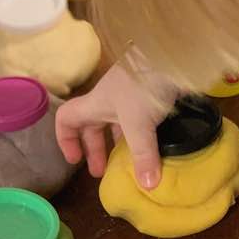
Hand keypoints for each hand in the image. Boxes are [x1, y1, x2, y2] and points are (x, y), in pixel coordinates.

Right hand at [55, 63, 176, 189]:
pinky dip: (144, 135)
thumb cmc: (144, 83)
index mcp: (96, 104)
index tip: (75, 160)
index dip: (65, 140)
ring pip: (118, 123)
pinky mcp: (151, 94)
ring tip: (129, 164)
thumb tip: (147, 187)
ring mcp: (131, 96)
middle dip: (96, 150)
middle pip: (93, 126)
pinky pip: (141, 120)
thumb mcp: (139, 123)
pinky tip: (156, 147)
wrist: (172, 52)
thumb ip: (142, 154)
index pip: (67, 119)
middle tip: (104, 173)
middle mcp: (110, 100)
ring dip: (121, 144)